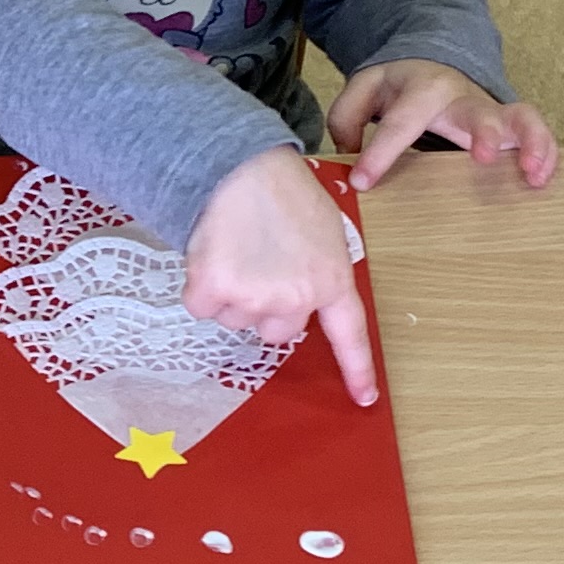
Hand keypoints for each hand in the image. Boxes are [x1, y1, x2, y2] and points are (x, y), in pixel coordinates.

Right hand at [184, 146, 376, 407]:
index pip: (349, 334)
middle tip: (259, 261)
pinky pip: (203, 307)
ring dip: (230, 292)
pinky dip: (201, 287)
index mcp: (331, 279)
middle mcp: (297, 298)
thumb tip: (303, 301)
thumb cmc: (283, 190)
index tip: (363, 399)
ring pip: (235, 319)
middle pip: (275, 331)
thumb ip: (320, 270)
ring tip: (236, 247)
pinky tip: (211, 252)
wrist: (240, 164)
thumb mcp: (324, 229)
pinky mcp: (215, 290)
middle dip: (264, 305)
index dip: (357, 369)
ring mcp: (255, 297)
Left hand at [325, 60, 558, 192]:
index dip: (381, 153)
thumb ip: (347, 118)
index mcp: (421, 89)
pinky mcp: (511, 125)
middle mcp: (462, 97)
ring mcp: (491, 110)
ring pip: (522, 117)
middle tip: (483, 159)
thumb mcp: (364, 90)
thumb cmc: (399, 87)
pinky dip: (546, 151)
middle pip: (478, 111)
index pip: (400, 122)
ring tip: (532, 174)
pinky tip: (542, 178)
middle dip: (485, 132)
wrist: (432, 65)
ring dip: (531, 143)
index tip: (362, 183)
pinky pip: (538, 131)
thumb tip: (347, 157)